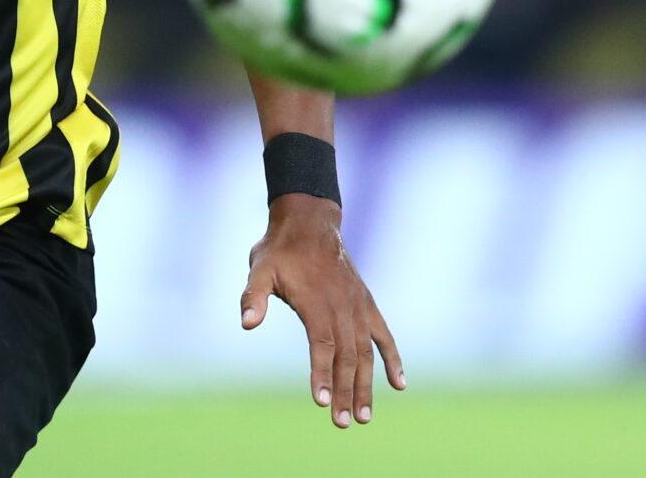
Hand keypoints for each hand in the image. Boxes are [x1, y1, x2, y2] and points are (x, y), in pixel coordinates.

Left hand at [240, 194, 403, 428]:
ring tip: (365, 417)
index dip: (322, 373)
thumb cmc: (279, 250)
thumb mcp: (259, 268)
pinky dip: (392, 358)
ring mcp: (357, 305)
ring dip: (366, 385)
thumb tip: (246, 323)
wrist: (309, 222)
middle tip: (344, 423)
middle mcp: (342, 306)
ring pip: (365, 351)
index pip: (322, 344)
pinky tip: (398, 384)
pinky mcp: (366, 303)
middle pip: (346, 355)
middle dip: (346, 391)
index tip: (322, 401)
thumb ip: (253, 296)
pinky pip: (383, 335)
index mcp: (316, 301)